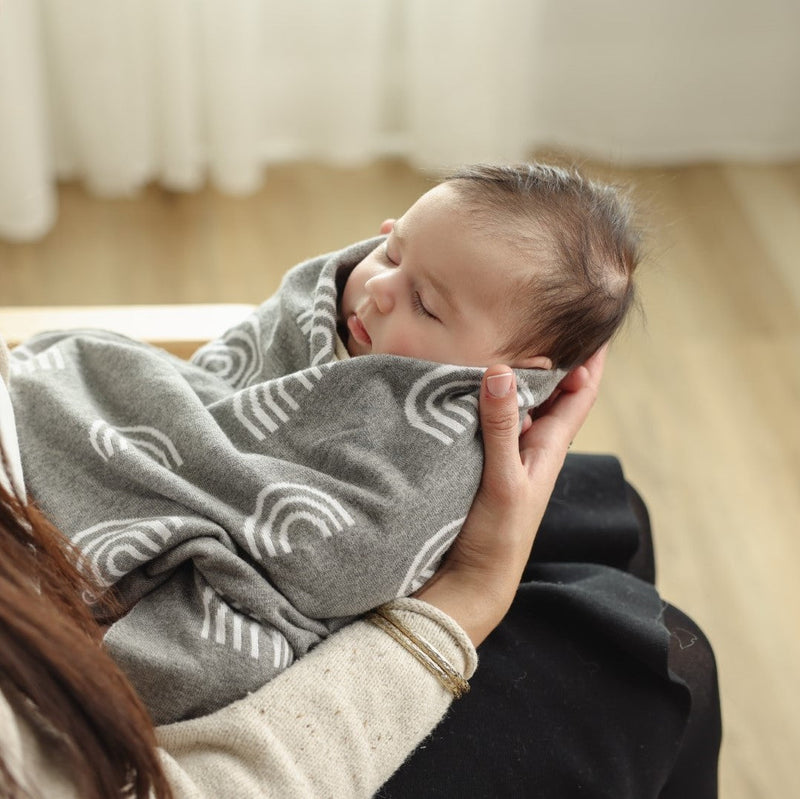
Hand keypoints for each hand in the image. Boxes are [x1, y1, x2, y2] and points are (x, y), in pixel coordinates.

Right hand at [414, 345, 606, 645]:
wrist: (470, 580)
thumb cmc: (497, 536)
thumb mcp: (504, 480)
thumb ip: (501, 428)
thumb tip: (501, 371)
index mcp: (549, 446)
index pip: (580, 393)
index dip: (591, 360)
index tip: (596, 324)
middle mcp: (531, 445)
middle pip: (548, 390)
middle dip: (547, 356)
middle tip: (536, 317)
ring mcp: (505, 453)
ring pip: (515, 402)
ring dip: (512, 374)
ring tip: (499, 339)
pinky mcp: (478, 460)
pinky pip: (487, 418)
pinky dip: (483, 397)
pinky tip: (464, 383)